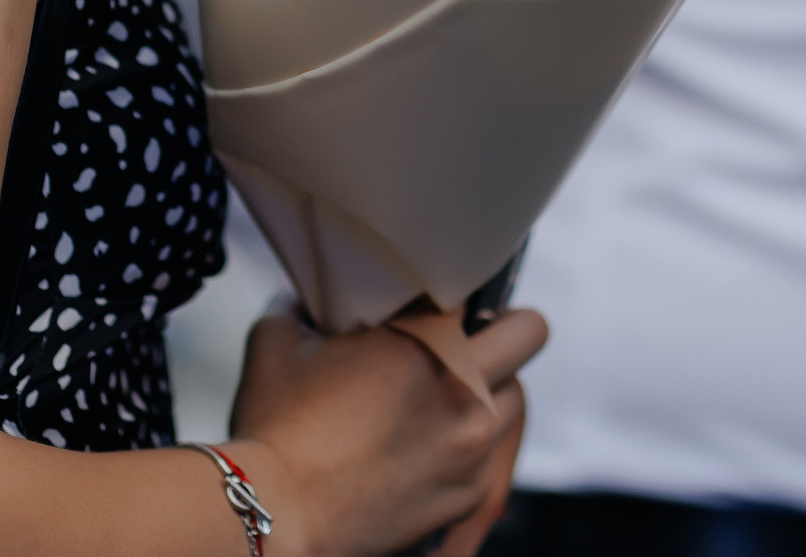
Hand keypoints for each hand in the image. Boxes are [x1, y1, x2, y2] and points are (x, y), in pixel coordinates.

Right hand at [226, 307, 546, 556]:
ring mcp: (472, 446)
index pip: (478, 288)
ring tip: (451, 396)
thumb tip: (304, 303)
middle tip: (469, 339)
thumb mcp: (276, 344)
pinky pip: (494, 456)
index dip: (455, 293)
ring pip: (516, 396)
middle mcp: (463, 390)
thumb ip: (299, 308)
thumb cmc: (276, 435)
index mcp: (426, 341)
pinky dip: (472, 447)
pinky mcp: (469, 493)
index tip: (439, 303)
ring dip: (493, 389)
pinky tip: (432, 446)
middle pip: (529, 332)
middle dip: (502, 330)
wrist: (276, 517)